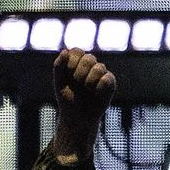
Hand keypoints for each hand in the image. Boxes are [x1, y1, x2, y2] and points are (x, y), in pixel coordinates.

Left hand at [51, 48, 116, 163]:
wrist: (77, 118)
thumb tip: (64, 51)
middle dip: (79, 72)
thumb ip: (58, 67)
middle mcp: (90, 65)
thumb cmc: (67, 100)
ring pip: (99, 67)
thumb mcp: (59, 83)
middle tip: (77, 83)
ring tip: (87, 90)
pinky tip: (96, 93)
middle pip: (88, 58)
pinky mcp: (110, 82)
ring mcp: (101, 73)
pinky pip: (107, 79)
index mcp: (77, 62)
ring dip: (89, 81)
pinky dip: (99, 87)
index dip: (72, 62)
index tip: (68, 75)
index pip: (77, 51)